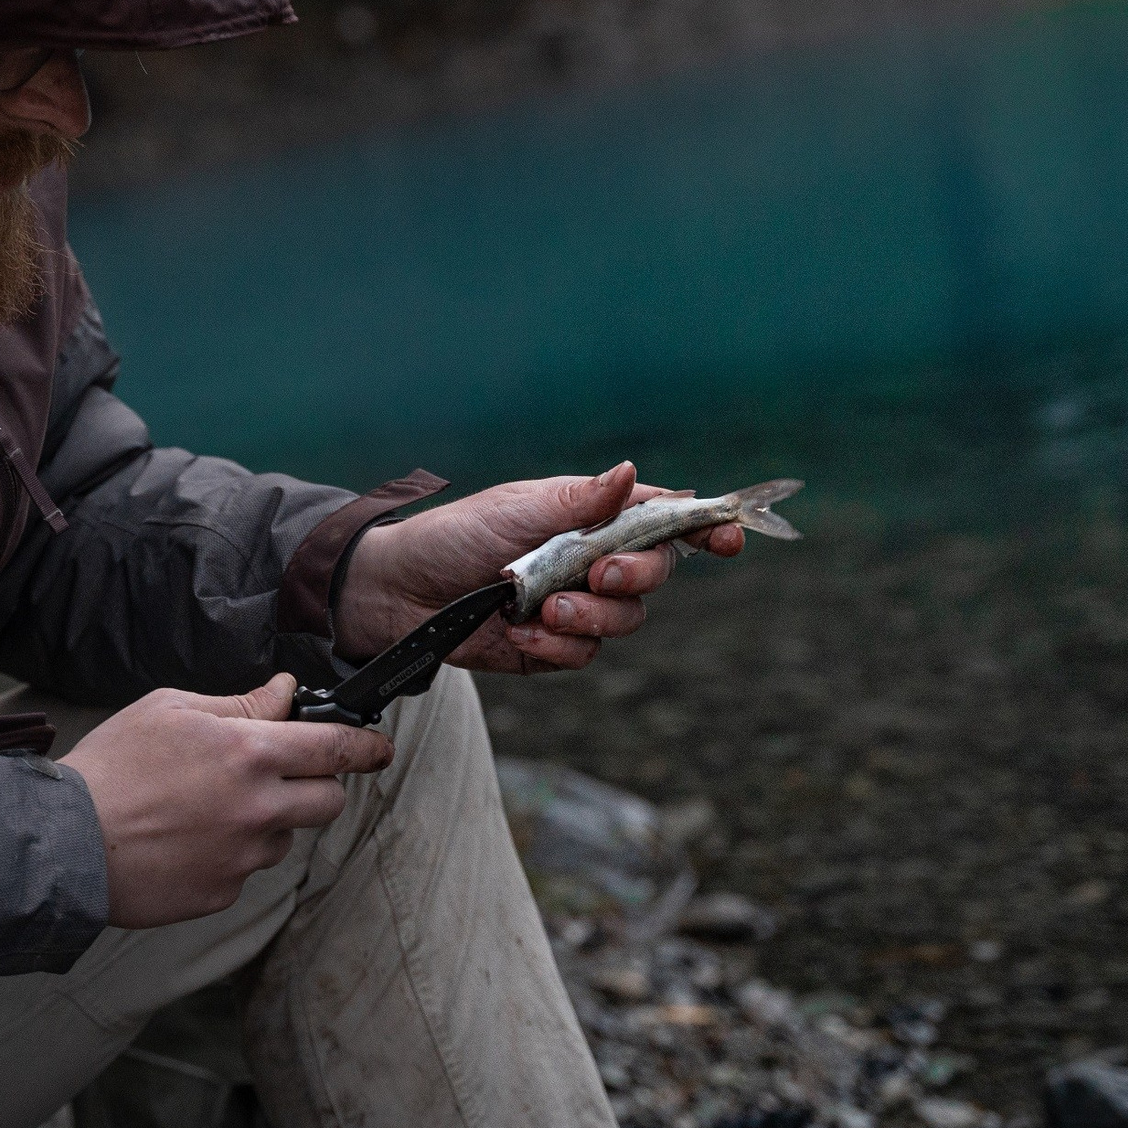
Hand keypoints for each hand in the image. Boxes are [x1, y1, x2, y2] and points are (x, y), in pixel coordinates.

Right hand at [60, 674, 392, 927]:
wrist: (65, 843)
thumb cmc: (113, 767)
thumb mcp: (172, 709)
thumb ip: (239, 704)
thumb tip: (285, 693)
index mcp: (250, 754)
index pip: (336, 749)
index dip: (366, 746)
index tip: (378, 748)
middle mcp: (258, 809)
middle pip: (328, 801)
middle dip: (318, 784)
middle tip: (283, 774)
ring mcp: (242, 858)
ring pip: (284, 836)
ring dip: (266, 820)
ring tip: (205, 807)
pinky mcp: (222, 894)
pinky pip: (245, 869)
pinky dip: (229, 853)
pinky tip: (186, 839)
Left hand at [334, 462, 743, 671]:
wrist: (400, 591)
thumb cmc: (457, 534)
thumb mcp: (519, 508)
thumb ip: (581, 501)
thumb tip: (632, 473)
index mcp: (592, 517)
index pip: (663, 520)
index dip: (703, 529)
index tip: (727, 538)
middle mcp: (593, 562)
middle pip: (655, 575)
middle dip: (635, 577)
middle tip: (598, 576)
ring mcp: (576, 606)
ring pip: (624, 622)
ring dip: (588, 617)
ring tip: (539, 609)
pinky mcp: (551, 647)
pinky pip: (582, 654)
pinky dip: (553, 645)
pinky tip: (516, 632)